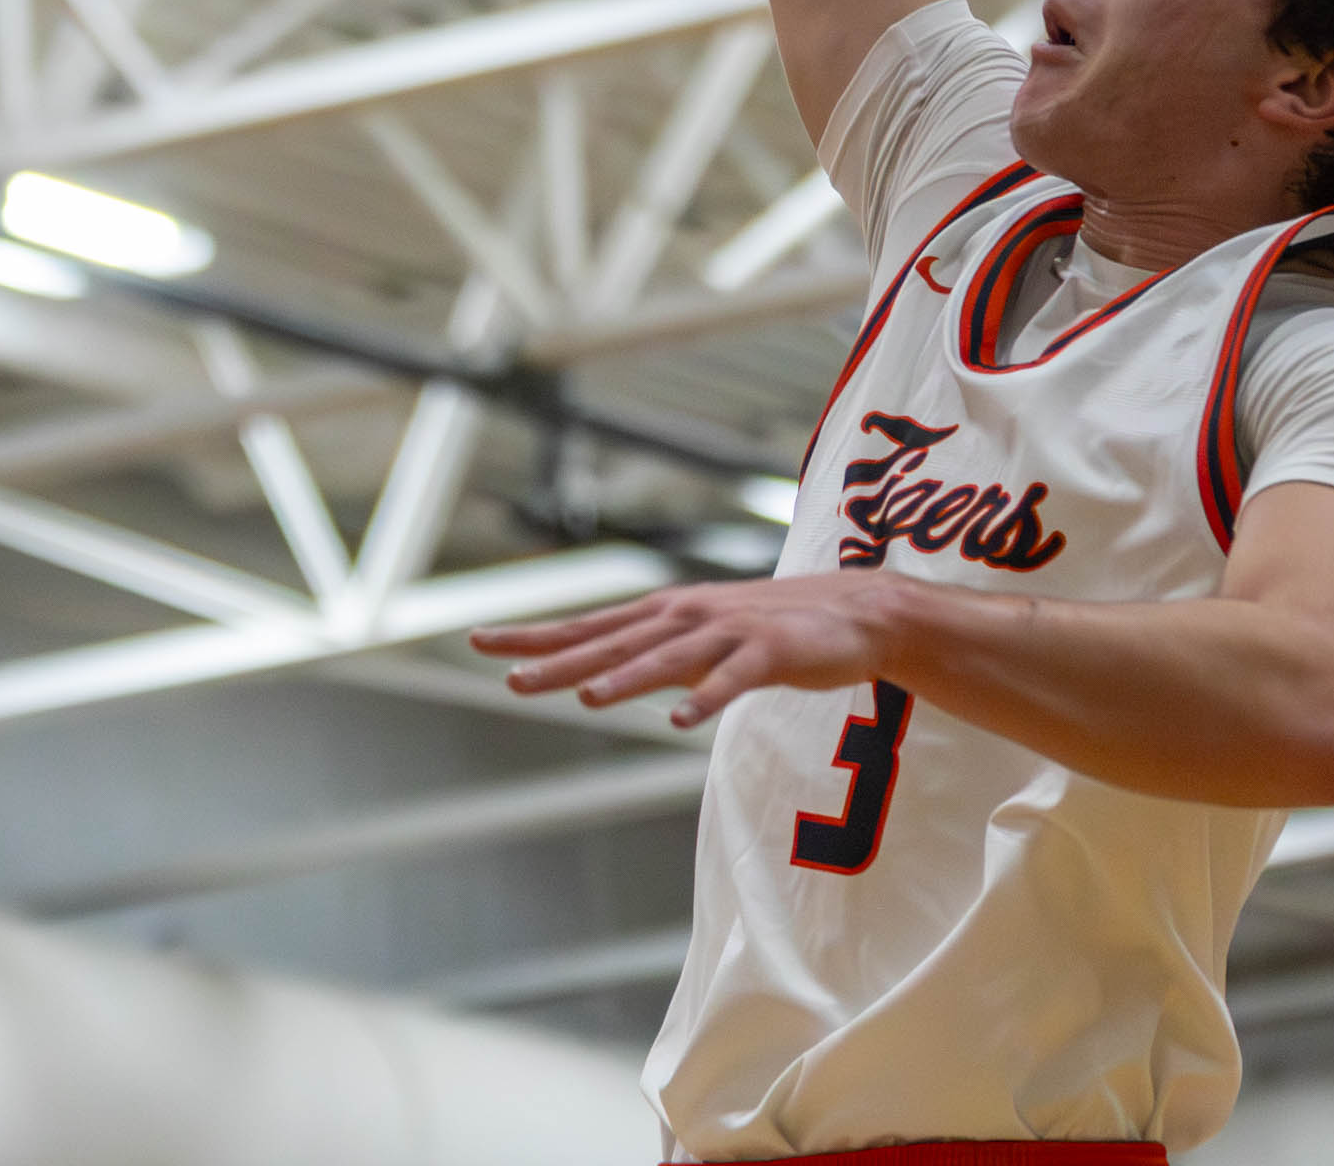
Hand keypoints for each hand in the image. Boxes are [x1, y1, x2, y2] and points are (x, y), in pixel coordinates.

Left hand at [468, 570, 921, 728]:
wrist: (856, 613)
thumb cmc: (769, 628)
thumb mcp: (700, 637)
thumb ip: (652, 654)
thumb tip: (597, 671)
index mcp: (665, 615)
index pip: (586, 625)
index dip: (534, 634)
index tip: (478, 640)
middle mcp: (686, 617)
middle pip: (613, 641)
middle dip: (559, 659)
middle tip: (509, 678)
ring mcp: (728, 632)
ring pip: (667, 659)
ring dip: (627, 678)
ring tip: (586, 698)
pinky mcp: (770, 652)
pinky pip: (733, 680)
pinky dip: (708, 698)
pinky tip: (683, 721)